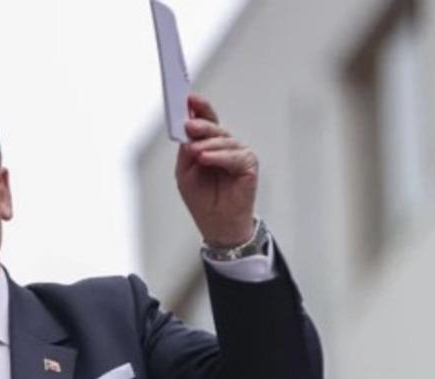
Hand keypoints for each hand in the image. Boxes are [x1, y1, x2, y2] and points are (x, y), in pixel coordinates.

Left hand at [175, 94, 258, 246]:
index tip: (187, 98)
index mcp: (208, 145)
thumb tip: (187, 133)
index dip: (198, 108)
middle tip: (189, 123)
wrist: (217, 225)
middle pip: (214, 128)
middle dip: (202, 123)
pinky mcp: (248, 165)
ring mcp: (238, 154)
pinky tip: (206, 158)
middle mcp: (225, 147)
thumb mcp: (185, 173)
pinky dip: (220, 157)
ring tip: (195, 150)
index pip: (204, 122)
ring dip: (208, 144)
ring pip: (224, 141)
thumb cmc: (202, 199)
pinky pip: (235, 156)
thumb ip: (186, 152)